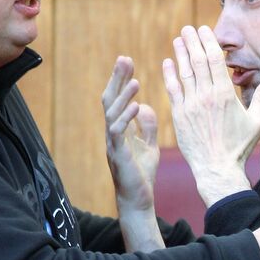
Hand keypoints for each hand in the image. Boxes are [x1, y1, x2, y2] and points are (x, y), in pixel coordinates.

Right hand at [103, 56, 158, 212]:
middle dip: (117, 79)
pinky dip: (127, 118)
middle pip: (110, 100)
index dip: (121, 79)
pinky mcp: (118, 155)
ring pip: (113, 114)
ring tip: (135, 80)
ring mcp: (113, 144)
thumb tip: (147, 106)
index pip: (118, 98)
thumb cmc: (141, 174)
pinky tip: (137, 106)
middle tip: (124, 59)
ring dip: (124, 96)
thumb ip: (147, 126)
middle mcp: (113, 133)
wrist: (139, 200)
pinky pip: (119, 133)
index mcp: (120, 129)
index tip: (128, 60)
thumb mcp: (149, 145)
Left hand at [163, 25, 259, 206]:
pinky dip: (170, 75)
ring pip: (184, 73)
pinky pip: (173, 90)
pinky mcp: (179, 116)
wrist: (217, 169)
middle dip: (192, 42)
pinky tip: (168, 63)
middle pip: (198, 62)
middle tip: (188, 29)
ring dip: (180, 54)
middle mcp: (206, 97)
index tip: (203, 30)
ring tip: (178, 39)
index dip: (208, 43)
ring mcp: (190, 105)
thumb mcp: (257, 121)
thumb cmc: (239, 147)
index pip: (215, 61)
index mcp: (225, 95)